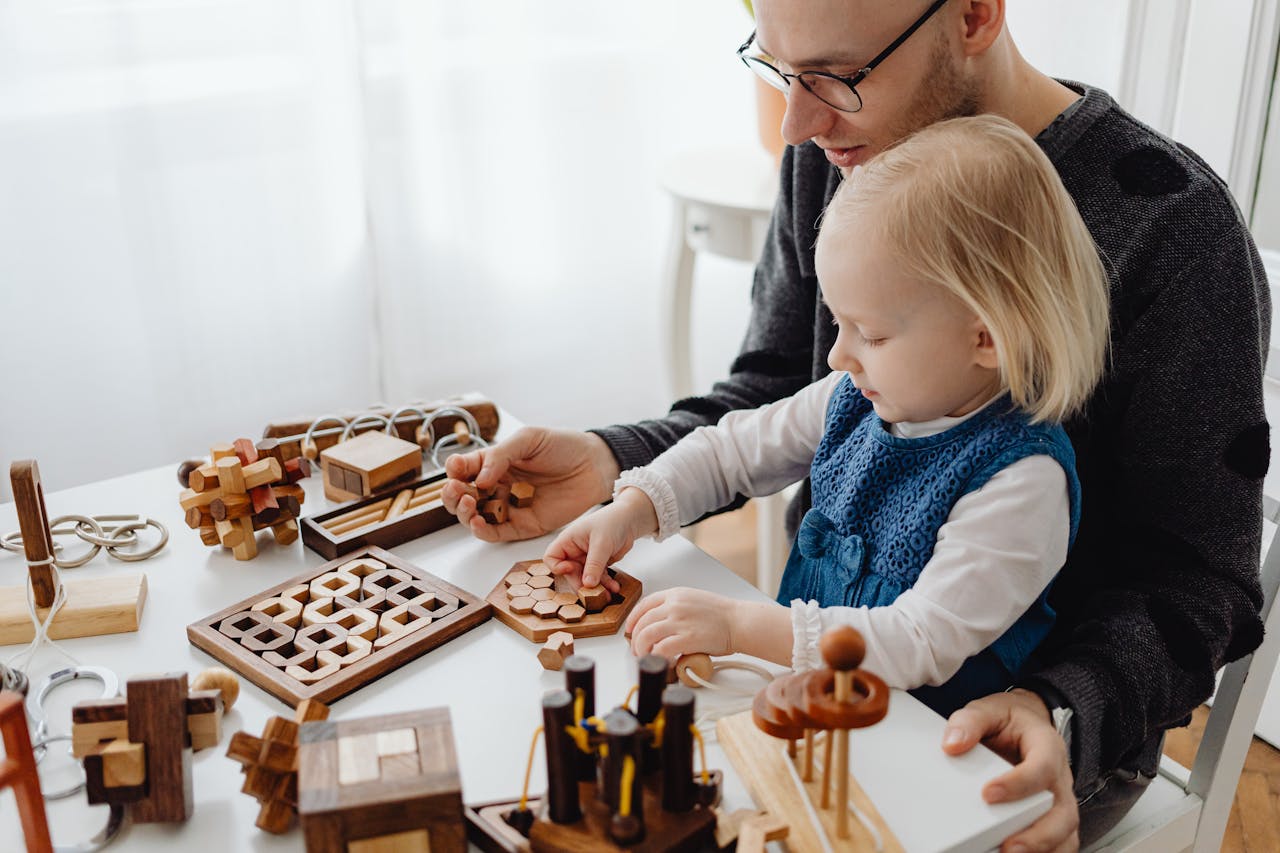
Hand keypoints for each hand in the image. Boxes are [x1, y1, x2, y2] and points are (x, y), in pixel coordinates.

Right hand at [442, 427, 618, 541]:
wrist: (594, 465)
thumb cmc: (563, 446)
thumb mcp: (529, 439)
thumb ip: (501, 455)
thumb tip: (479, 479)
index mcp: (493, 463)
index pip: (463, 469)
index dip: (454, 471)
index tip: (457, 470)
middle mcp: (497, 486)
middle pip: (461, 496)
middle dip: (452, 495)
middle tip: (456, 491)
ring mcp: (508, 507)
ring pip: (473, 517)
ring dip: (463, 514)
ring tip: (467, 505)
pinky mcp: (523, 526)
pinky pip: (497, 533)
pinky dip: (482, 532)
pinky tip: (477, 524)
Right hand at [543, 489, 656, 589]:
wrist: (630, 520)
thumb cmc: (612, 522)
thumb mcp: (602, 544)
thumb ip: (594, 565)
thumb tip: (587, 584)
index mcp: (568, 541)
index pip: (551, 558)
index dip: (558, 568)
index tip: (571, 570)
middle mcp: (574, 550)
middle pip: (570, 573)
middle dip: (581, 584)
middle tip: (593, 594)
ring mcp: (586, 558)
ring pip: (585, 579)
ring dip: (596, 588)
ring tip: (607, 595)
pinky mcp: (598, 564)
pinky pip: (598, 578)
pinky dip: (606, 584)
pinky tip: (614, 587)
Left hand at [623, 587, 740, 658]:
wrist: (739, 622)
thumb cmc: (722, 615)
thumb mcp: (694, 601)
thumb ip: (675, 608)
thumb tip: (660, 624)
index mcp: (676, 595)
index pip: (644, 604)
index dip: (633, 618)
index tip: (630, 629)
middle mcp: (674, 605)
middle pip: (642, 622)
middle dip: (636, 639)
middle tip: (638, 650)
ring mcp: (679, 621)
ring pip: (646, 635)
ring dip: (642, 649)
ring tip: (646, 657)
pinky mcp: (686, 638)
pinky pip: (661, 649)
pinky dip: (658, 658)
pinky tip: (664, 662)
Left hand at [942, 689, 1078, 852]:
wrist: (1026, 726)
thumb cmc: (1009, 723)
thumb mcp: (989, 710)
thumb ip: (970, 722)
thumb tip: (952, 744)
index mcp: (1047, 746)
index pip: (1042, 767)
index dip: (1018, 784)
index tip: (988, 794)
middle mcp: (1060, 778)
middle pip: (1063, 812)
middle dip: (1039, 835)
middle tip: (1008, 847)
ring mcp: (1060, 802)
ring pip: (1065, 834)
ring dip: (1042, 849)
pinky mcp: (1054, 820)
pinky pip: (1059, 844)